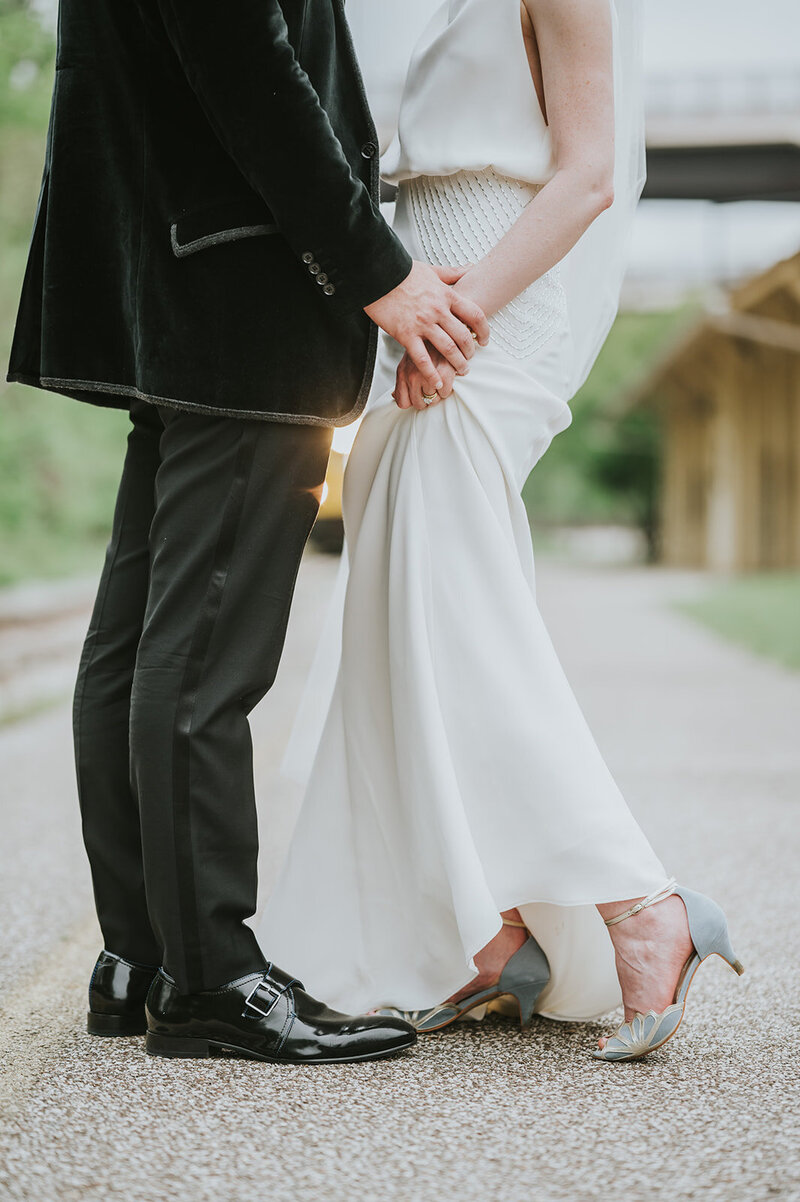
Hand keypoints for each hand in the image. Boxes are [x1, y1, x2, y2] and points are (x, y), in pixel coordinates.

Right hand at [365, 261, 488, 396]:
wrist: (377, 273)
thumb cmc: (403, 271)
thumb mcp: (433, 270)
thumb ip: (453, 272)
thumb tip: (471, 267)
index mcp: (446, 296)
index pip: (474, 315)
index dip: (484, 330)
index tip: (484, 340)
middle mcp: (438, 311)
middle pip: (463, 336)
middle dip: (470, 351)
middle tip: (470, 359)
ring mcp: (422, 324)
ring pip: (447, 349)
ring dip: (457, 363)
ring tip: (461, 372)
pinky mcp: (406, 334)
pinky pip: (422, 359)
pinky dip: (431, 373)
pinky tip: (436, 383)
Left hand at [392, 346, 455, 411]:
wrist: (441, 327)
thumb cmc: (425, 345)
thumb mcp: (407, 360)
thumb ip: (401, 380)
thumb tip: (393, 395)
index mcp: (402, 373)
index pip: (402, 402)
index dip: (412, 401)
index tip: (419, 395)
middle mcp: (412, 376)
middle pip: (419, 404)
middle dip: (427, 398)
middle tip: (433, 388)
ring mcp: (426, 376)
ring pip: (433, 400)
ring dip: (438, 394)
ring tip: (441, 381)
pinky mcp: (443, 374)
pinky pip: (445, 394)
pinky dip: (448, 388)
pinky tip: (448, 377)